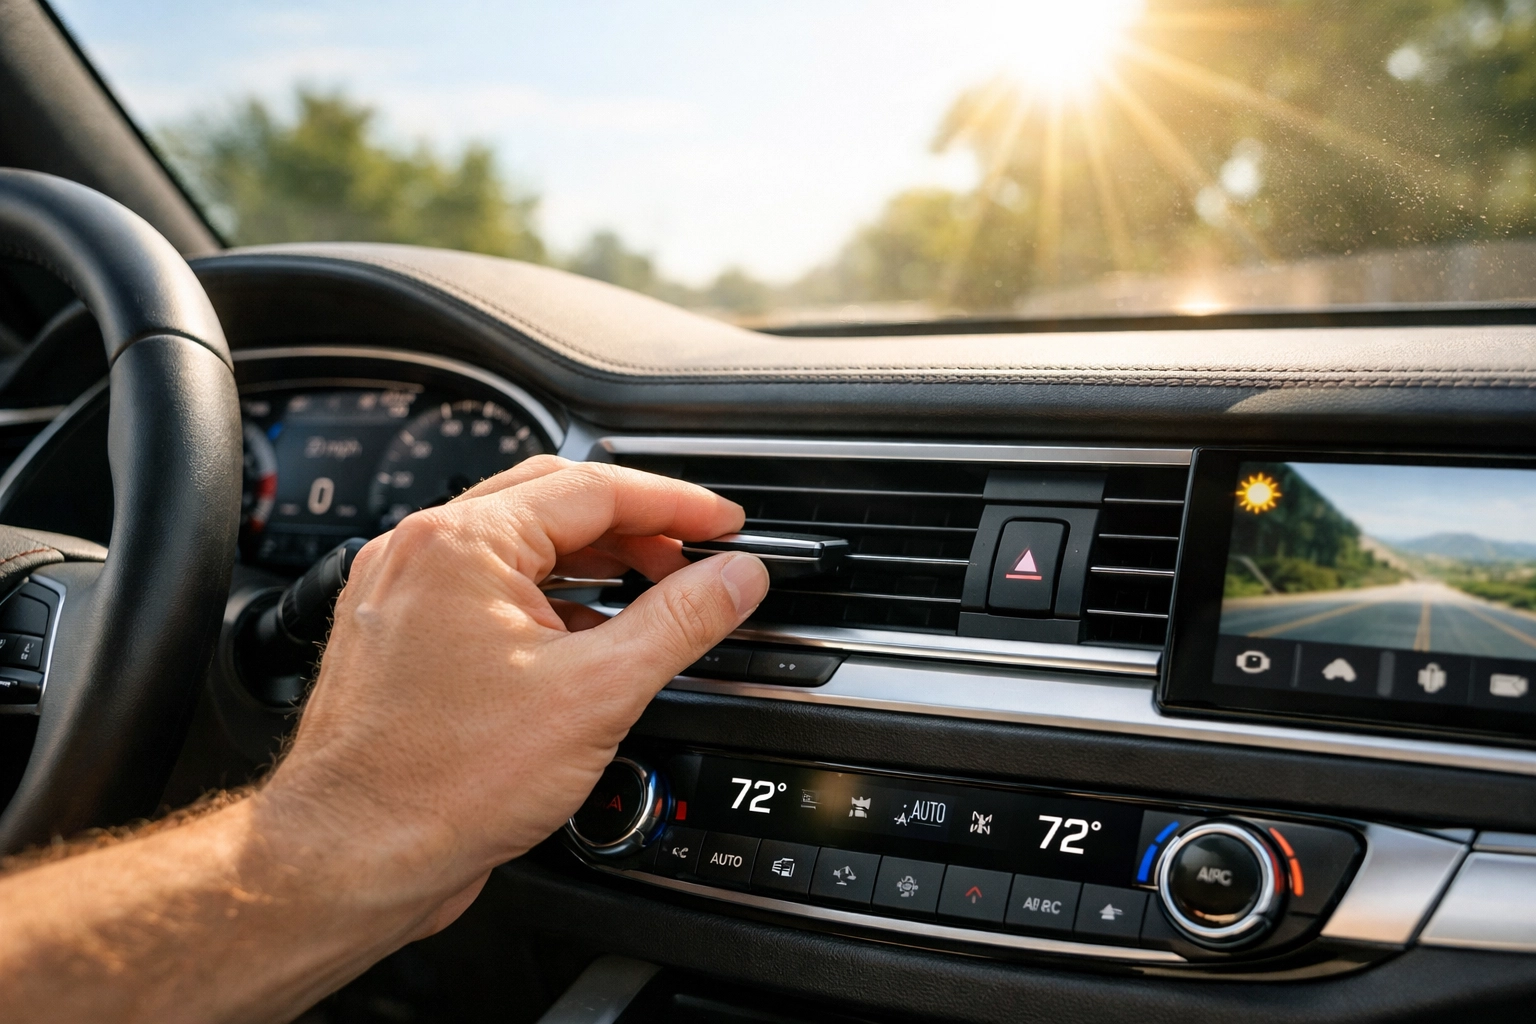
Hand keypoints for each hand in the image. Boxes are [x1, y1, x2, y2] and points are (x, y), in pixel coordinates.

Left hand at [256, 456, 767, 936]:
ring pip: (520, 547)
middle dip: (636, 526)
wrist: (352, 860)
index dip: (675, 503)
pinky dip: (549, 601)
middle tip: (695, 554)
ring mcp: (402, 592)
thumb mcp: (594, 695)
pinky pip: (487, 591)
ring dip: (593, 563)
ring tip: (652, 594)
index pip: (594, 487)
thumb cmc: (437, 785)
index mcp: (461, 543)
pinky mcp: (400, 637)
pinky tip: (588, 638)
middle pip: (554, 503)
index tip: (723, 522)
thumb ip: (679, 623)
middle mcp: (420, 552)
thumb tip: (734, 579)